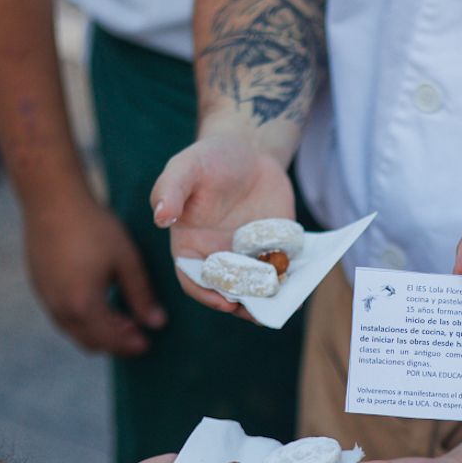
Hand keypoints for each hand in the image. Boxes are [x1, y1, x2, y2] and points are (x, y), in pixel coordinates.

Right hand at [24, 200, 165, 356]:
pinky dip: (82, 319)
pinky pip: (62, 316)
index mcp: (83, 304)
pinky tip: (98, 303)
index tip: (147, 344)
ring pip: (74, 331)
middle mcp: (60, 308)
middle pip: (90, 342)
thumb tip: (157, 323)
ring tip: (121, 321)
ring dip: (97, 333)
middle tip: (137, 336)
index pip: (110, 339)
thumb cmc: (93, 226)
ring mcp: (46, 298)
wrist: (51, 200)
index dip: (130, 345)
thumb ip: (141, 295)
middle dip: (115, 344)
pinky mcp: (39, 286)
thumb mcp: (126, 261)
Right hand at [149, 132, 294, 312]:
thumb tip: (160, 216)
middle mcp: (218, 258)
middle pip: (228, 291)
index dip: (207, 294)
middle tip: (260, 310)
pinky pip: (280, 274)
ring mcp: (247, 258)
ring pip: (256, 289)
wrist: (250, 152)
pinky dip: (290, 285)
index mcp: (190, 247)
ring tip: (283, 304)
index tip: (225, 301)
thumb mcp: (186, 167)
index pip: (193, 280)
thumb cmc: (211, 160)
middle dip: (243, 304)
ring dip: (269, 300)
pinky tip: (300, 289)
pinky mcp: (273, 252)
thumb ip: (169, 190)